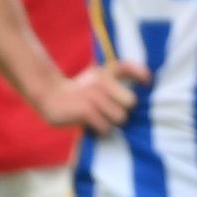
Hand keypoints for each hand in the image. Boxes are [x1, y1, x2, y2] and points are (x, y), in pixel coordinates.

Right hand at [33, 58, 150, 131]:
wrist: (48, 95)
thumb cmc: (78, 91)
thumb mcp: (96, 77)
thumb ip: (118, 76)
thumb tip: (146, 82)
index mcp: (105, 72)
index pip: (127, 67)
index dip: (141, 74)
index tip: (147, 83)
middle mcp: (101, 81)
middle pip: (130, 102)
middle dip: (122, 109)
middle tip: (108, 111)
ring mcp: (93, 95)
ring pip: (119, 117)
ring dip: (110, 122)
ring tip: (97, 118)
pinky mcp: (86, 110)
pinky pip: (105, 127)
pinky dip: (99, 129)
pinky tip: (90, 124)